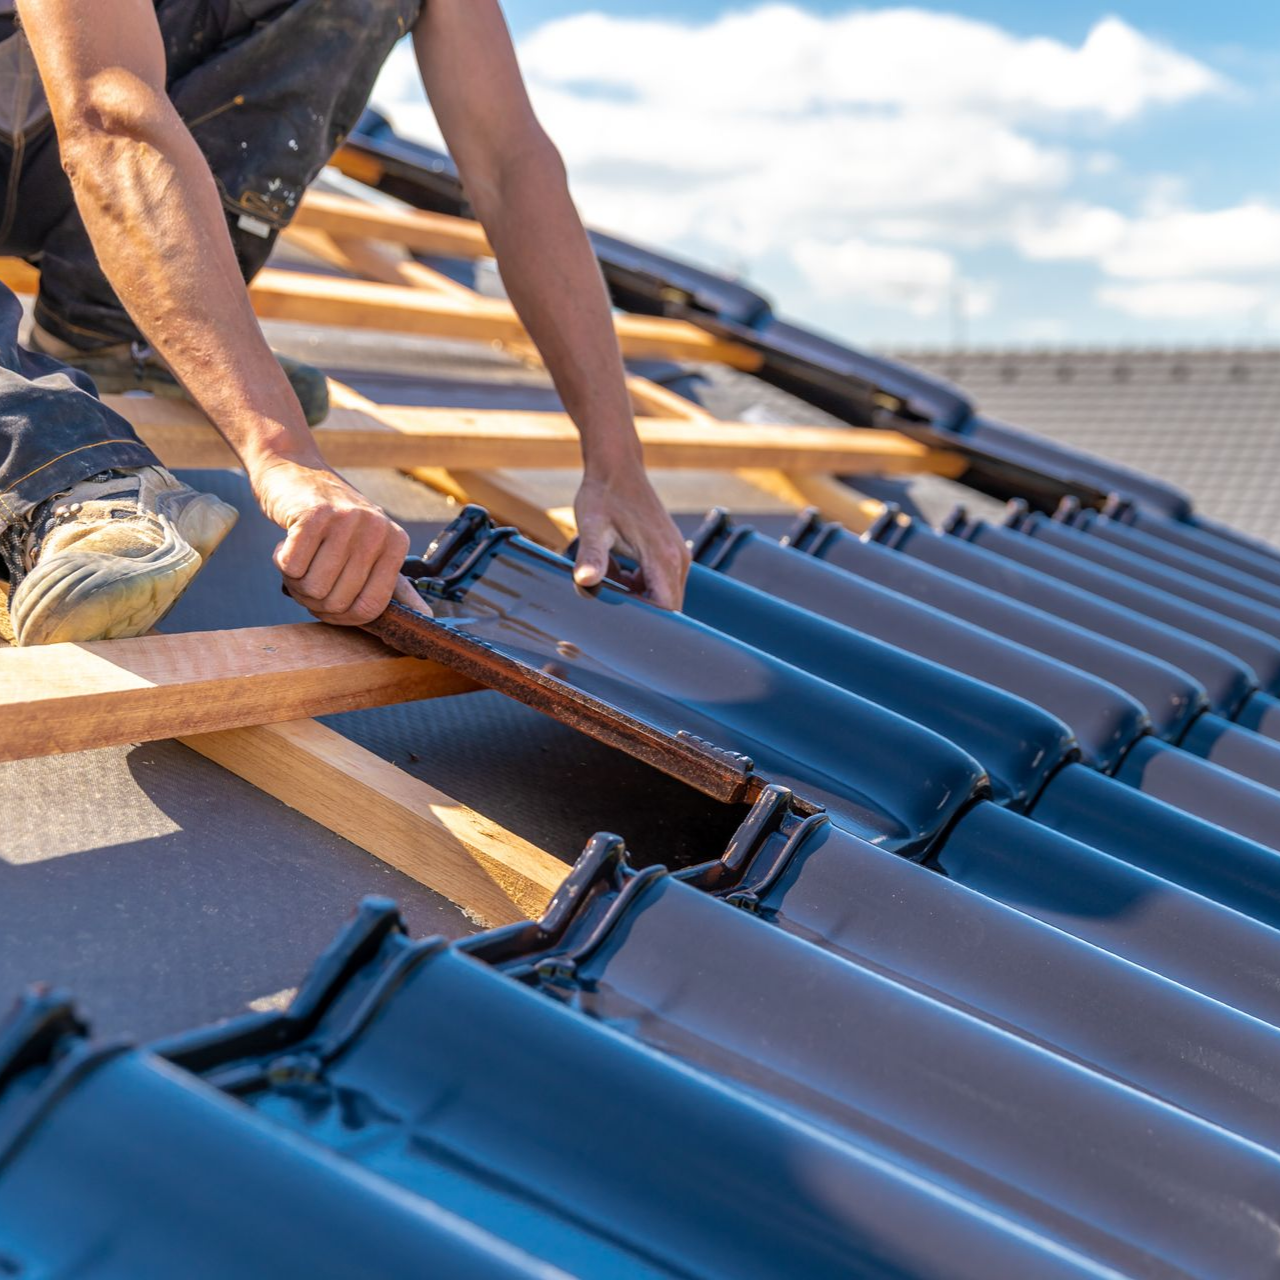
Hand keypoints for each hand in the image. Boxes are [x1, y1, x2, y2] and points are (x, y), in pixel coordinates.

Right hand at [250, 456, 421, 624]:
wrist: (295, 469)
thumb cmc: (333, 519)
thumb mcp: (371, 547)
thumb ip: (394, 584)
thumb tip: (427, 617)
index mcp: (397, 543)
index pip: (371, 608)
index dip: (342, 617)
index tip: (327, 604)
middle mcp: (378, 529)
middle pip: (338, 602)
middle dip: (313, 600)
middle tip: (307, 575)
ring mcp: (347, 519)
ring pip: (313, 588)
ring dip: (296, 582)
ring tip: (299, 559)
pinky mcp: (313, 514)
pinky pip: (291, 567)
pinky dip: (281, 562)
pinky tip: (287, 543)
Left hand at [572, 462, 689, 609]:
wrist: (616, 466)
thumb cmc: (603, 495)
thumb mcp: (592, 527)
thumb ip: (591, 557)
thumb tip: (585, 582)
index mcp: (662, 556)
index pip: (666, 608)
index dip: (644, 619)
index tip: (617, 615)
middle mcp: (677, 558)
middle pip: (668, 606)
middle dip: (639, 609)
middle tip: (607, 596)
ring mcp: (677, 554)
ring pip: (663, 595)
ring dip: (636, 596)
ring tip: (610, 576)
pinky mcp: (671, 551)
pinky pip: (660, 582)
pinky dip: (638, 584)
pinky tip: (617, 569)